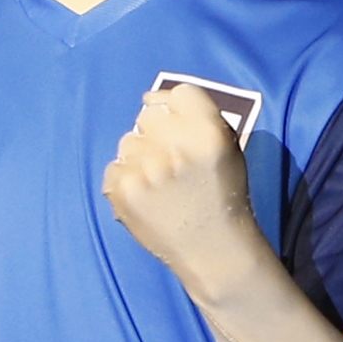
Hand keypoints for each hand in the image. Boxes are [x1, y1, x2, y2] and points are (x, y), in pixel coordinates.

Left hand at [102, 83, 260, 300]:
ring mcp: (145, 168)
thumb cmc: (222, 195)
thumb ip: (198, 118)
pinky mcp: (123, 190)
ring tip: (160, 184)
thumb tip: (150, 98)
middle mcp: (175, 145)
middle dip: (156, 133)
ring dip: (140, 157)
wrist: (212, 248)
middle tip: (169, 161)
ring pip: (128, 141)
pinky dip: (126, 180)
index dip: (174, 105)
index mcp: (208, 131)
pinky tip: (147, 198)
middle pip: (148, 114)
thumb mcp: (228, 149)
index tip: (173, 120)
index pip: (179, 93)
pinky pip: (114, 168)